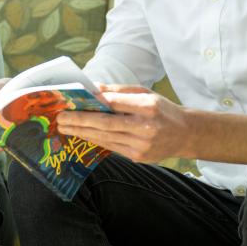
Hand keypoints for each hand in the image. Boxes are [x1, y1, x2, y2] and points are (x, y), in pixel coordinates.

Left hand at [56, 84, 191, 162]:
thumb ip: (118, 91)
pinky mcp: (138, 157)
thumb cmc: (161, 110)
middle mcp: (146, 127)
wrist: (185, 134)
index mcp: (149, 107)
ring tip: (65, 127)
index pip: (115, 103)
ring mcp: (142, 145)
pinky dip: (94, 139)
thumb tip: (93, 89)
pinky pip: (111, 146)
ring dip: (82, 132)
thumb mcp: (144, 93)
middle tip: (61, 118)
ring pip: (105, 137)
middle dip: (80, 121)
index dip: (93, 103)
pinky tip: (82, 135)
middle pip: (106, 123)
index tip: (74, 102)